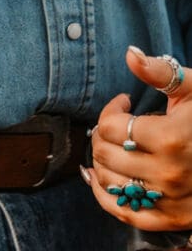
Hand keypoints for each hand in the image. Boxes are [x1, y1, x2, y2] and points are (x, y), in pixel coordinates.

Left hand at [82, 47, 191, 233]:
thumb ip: (159, 71)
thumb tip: (130, 54)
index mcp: (171, 138)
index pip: (111, 126)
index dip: (110, 110)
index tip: (123, 103)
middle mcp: (169, 173)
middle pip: (105, 153)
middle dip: (103, 134)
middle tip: (116, 124)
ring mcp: (170, 200)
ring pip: (109, 182)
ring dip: (102, 161)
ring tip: (114, 146)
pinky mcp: (172, 219)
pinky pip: (124, 213)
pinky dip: (105, 195)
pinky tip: (100, 177)